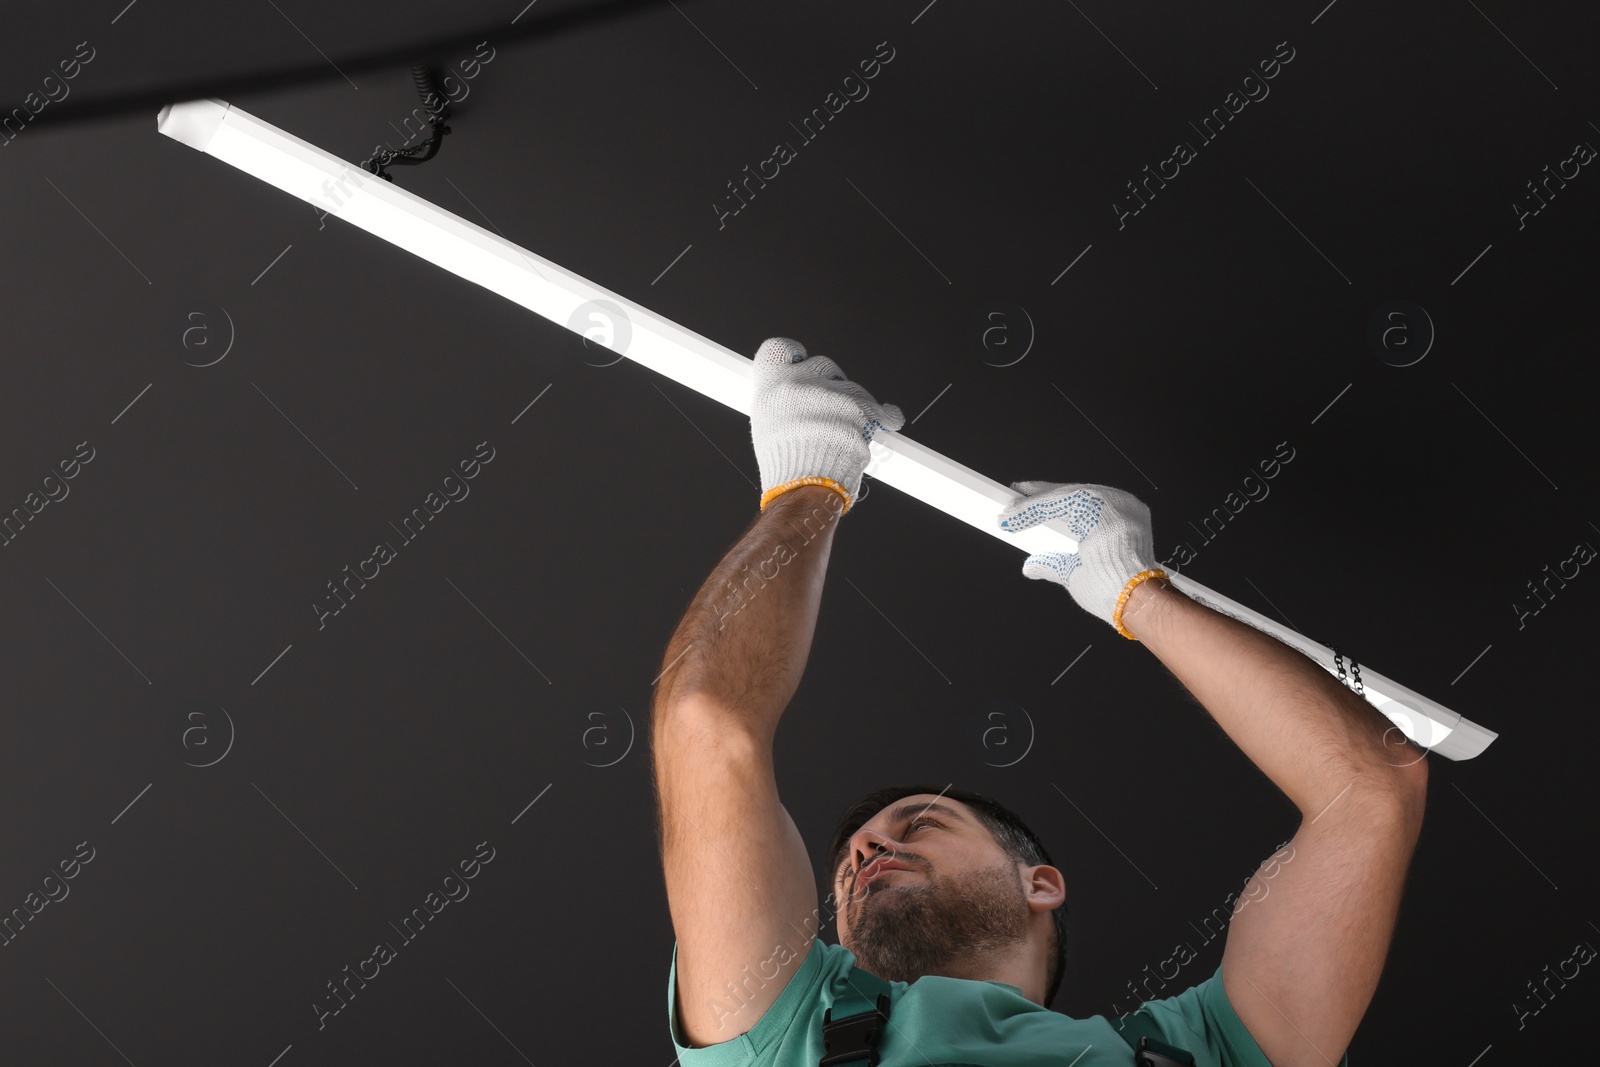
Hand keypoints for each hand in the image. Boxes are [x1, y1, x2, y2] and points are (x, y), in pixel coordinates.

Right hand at [750, 337, 903, 513]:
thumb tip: (792, 392)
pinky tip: (888, 420)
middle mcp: (798, 383)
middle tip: (828, 411)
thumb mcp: (767, 424)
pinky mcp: (857, 409)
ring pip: (852, 388)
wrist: (802, 489)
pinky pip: (877, 407)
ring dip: (855, 407)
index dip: (795, 355)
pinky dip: (885, 416)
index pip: (781, 348)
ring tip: (846, 433)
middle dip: (831, 386)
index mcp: (771, 385)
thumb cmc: (784, 464)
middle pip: (823, 366)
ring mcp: (829, 394)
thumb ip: (782, 401)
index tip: (801, 362)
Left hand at [996, 481, 1166, 636]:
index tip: (1028, 499)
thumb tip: (1032, 565)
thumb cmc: (1116, 592)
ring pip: (1066, 496)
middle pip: (1073, 496)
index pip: (1081, 505)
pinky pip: (1063, 500)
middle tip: (1011, 502)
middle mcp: (1123, 509)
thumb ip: (1053, 564)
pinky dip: (1037, 508)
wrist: (1132, 600)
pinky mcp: (1105, 505)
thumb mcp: (1075, 574)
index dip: (1052, 502)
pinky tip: (1017, 516)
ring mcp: (1117, 504)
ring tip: (1009, 513)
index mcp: (1120, 523)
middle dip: (1039, 499)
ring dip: (1034, 506)